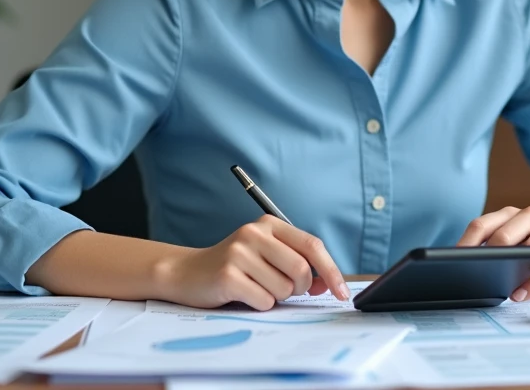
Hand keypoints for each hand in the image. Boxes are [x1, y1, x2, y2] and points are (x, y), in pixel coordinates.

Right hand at [157, 215, 350, 309]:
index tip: (343, 293)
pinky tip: (243, 295)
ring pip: (284, 289)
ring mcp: (240, 252)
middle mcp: (255, 233)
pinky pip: (264, 301)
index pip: (313, 245)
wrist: (187, 272)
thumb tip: (326, 283)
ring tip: (256, 288)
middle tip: (284, 291)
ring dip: (275, 297)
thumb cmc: (235, 268)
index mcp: (269, 224)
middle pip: (301, 270)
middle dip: (299, 289)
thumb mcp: (266, 257)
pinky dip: (259, 305)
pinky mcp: (228, 274)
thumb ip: (296, 265)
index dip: (332, 271)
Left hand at [456, 206, 529, 299]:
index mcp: (511, 214)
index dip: (466, 244)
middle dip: (490, 257)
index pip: (482, 224)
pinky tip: (525, 294)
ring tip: (505, 291)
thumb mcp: (516, 247)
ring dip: (515, 272)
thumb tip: (467, 271)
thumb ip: (497, 251)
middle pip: (504, 234)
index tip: (453, 263)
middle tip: (480, 277)